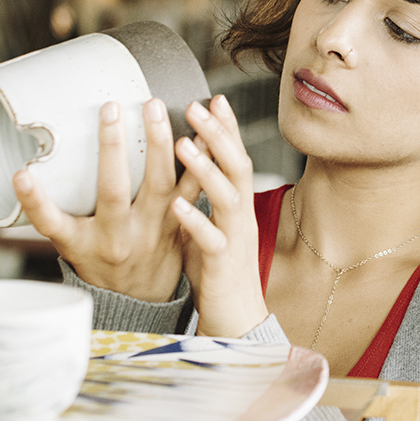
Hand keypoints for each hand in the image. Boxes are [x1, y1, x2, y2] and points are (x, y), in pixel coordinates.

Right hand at [13, 98, 201, 300]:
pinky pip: (193, 189)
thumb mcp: (70, 245)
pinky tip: (204, 132)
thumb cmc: (100, 263)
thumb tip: (22, 172)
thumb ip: (52, 211)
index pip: (53, 221)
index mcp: (84, 243)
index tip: (21, 174)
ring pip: (159, 185)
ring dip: (159, 144)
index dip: (35, 200)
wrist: (139, 301)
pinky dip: (200, 161)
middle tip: (109, 109)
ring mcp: (153, 230)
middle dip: (111, 148)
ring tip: (154, 108)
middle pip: (113, 191)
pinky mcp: (180, 223)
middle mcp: (119, 237)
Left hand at [170, 95, 268, 336]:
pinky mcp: (223, 266)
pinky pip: (211, 239)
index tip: (215, 98)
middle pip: (237, 167)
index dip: (227, 128)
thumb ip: (200, 199)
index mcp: (237, 207)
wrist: (237, 322)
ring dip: (206, 168)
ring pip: (227, 197)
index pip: (235, 158)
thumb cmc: (218, 273)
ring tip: (184, 143)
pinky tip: (179, 206)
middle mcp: (241, 217)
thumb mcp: (211, 227)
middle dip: (218, 134)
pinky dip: (196, 220)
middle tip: (196, 106)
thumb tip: (179, 172)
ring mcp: (234, 239)